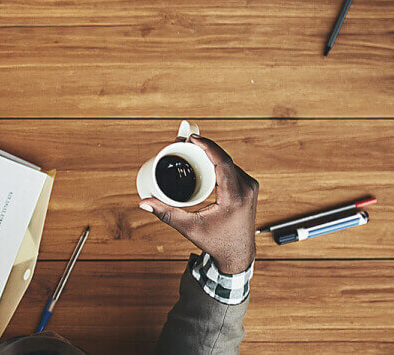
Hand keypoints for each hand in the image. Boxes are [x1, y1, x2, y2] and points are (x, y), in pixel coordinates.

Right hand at [139, 135, 259, 274]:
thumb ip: (166, 214)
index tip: (192, 138)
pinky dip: (219, 161)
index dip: (208, 146)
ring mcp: (250, 187)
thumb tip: (143, 202)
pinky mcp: (249, 188)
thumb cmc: (217, 242)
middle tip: (185, 142)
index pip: (223, 162)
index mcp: (234, 197)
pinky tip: (206, 158)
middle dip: (205, 147)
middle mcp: (246, 189)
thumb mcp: (190, 229)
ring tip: (193, 148)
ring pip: (229, 162)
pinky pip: (233, 168)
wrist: (238, 254)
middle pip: (225, 159)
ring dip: (212, 153)